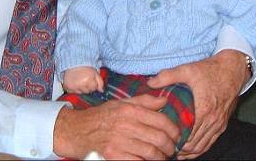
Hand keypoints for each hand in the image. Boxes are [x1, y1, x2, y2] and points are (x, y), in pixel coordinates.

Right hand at [54, 94, 180, 159]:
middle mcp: (125, 125)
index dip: (173, 129)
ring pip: (151, 153)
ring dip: (161, 157)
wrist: (79, 130)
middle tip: (172, 148)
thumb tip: (164, 101)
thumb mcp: (121, 103)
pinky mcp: (114, 157)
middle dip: (170, 146)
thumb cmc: (102, 116)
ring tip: (163, 157)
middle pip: (159, 138)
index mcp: (129, 110)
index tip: (176, 135)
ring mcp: (119, 142)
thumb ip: (144, 101)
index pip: (160, 120)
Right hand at [63, 67, 103, 93]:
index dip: (93, 84)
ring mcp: (74, 87)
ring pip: (81, 93)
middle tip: (85, 79)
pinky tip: (75, 82)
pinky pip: (73, 92)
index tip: (91, 79)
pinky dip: (74, 89)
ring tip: (80, 80)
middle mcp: (81, 85)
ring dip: (81, 88)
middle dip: (88, 87)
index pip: (94, 88)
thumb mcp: (95, 72)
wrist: (73, 61)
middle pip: (87, 92)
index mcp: (88, 80)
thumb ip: (100, 82)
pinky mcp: (68, 88)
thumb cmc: (85, 66)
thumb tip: (101, 91)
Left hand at [148, 50, 247, 158]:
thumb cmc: (209, 70)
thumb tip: (150, 83)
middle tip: (165, 145)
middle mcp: (212, 120)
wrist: (232, 70)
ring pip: (203, 146)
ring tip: (174, 150)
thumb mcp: (187, 69)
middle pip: (194, 144)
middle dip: (179, 148)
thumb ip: (167, 76)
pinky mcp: (222, 124)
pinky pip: (211, 143)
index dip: (174, 140)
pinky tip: (190, 149)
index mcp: (203, 110)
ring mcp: (219, 124)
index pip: (187, 134)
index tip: (162, 138)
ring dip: (189, 151)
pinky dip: (200, 148)